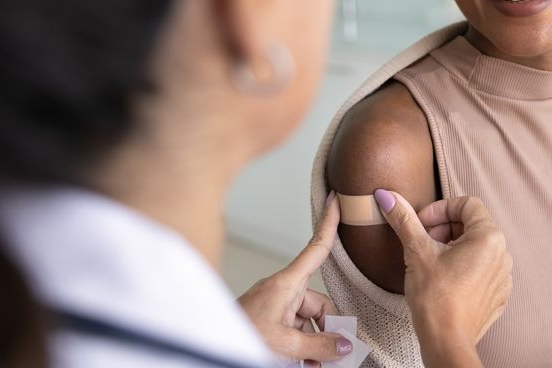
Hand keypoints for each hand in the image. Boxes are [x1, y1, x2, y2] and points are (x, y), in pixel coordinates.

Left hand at [238, 192, 351, 365]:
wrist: (207, 346)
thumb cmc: (237, 337)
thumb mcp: (285, 344)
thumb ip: (319, 345)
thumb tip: (345, 345)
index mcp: (286, 284)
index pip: (316, 248)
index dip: (329, 223)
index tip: (337, 199)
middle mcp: (283, 291)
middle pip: (319, 304)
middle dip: (328, 329)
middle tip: (335, 354)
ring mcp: (275, 306)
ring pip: (308, 322)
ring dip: (314, 344)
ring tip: (314, 365)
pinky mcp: (268, 321)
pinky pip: (295, 330)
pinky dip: (302, 347)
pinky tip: (304, 363)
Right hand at [373, 190, 512, 366]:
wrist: (447, 343)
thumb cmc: (435, 297)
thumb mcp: (416, 251)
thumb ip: (404, 219)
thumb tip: (386, 195)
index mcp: (489, 237)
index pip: (466, 204)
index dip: (440, 209)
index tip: (421, 223)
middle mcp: (503, 254)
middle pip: (472, 224)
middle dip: (444, 228)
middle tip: (422, 242)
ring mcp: (503, 276)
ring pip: (477, 247)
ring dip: (452, 247)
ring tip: (431, 262)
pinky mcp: (498, 295)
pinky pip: (481, 270)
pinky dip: (462, 267)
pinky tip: (444, 280)